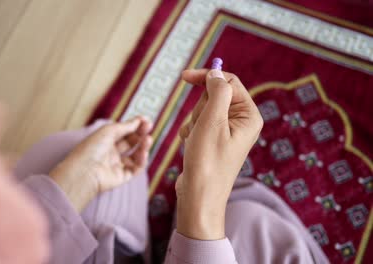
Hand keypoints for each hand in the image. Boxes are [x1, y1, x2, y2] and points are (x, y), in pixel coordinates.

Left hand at [49, 117, 152, 211]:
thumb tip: (138, 120)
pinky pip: (135, 168)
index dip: (134, 125)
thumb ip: (126, 126)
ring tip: (148, 139)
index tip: (145, 119)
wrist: (85, 171)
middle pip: (130, 142)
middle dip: (140, 134)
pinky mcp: (121, 177)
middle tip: (149, 126)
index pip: (123, 131)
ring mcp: (116, 165)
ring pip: (135, 155)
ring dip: (143, 147)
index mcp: (105, 140)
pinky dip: (142, 161)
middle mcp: (111, 152)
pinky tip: (143, 153)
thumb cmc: (91, 148)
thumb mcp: (108, 131)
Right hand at [175, 69, 262, 239]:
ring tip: (195, 140)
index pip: (228, 82)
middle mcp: (242, 122)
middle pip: (214, 95)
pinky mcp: (215, 141)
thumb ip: (217, 91)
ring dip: (193, 122)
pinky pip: (198, 124)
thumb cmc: (207, 161)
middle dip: (199, 109)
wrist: (199, 196)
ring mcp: (228, 132)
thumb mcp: (212, 120)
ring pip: (203, 110)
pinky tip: (191, 146)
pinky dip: (190, 132)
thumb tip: (216, 73)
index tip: (184, 77)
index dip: (207, 77)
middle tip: (199, 127)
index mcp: (249, 115)